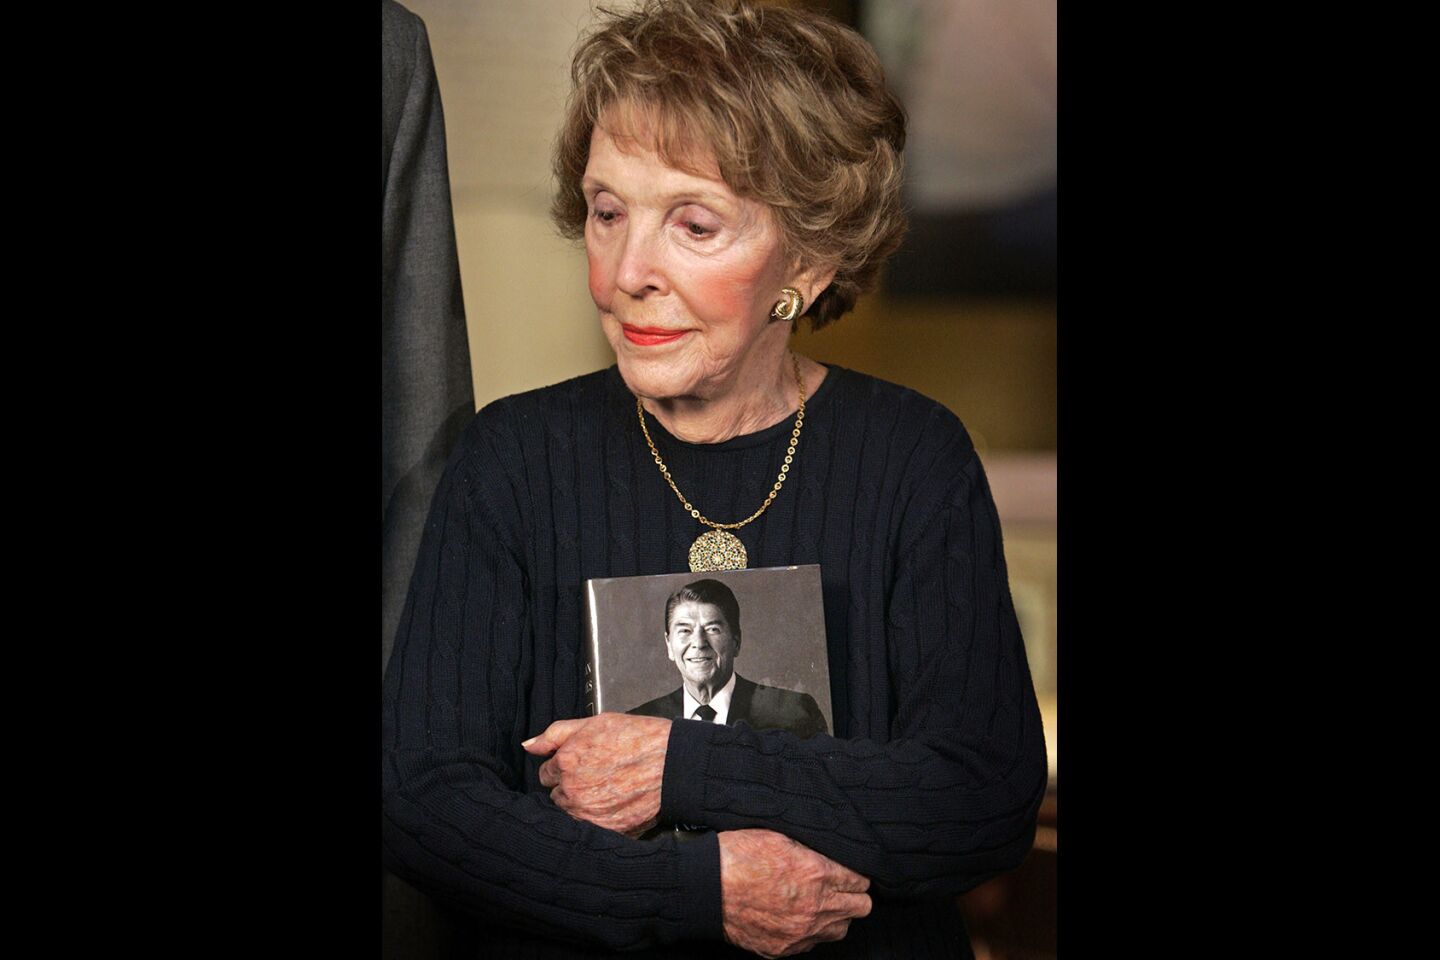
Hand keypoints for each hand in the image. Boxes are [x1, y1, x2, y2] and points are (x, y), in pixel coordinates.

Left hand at [523, 713, 670, 836]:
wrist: (673, 763)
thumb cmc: (638, 738)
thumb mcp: (595, 723)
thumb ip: (556, 734)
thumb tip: (528, 745)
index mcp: (566, 762)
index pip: (546, 772)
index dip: (564, 766)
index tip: (581, 763)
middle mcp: (572, 790)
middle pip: (557, 794)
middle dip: (571, 786)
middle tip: (598, 775)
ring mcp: (588, 813)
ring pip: (571, 812)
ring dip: (583, 804)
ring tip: (608, 789)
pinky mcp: (605, 829)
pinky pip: (590, 827)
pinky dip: (599, 818)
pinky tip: (615, 803)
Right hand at [718, 829, 871, 957]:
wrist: (706, 887)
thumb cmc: (738, 856)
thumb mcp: (780, 837)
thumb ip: (812, 850)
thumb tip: (831, 856)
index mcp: (816, 874)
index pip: (860, 881)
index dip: (855, 875)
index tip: (848, 873)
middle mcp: (814, 908)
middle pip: (860, 908)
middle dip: (853, 895)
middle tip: (839, 888)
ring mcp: (800, 932)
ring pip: (840, 930)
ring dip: (835, 916)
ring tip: (819, 904)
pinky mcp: (783, 948)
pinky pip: (811, 944)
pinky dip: (810, 932)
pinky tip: (796, 917)